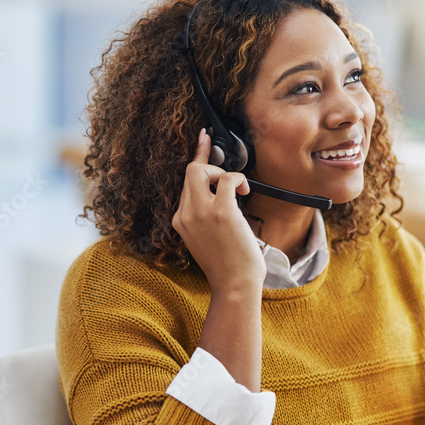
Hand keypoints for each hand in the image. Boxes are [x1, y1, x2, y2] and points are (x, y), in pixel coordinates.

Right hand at [172, 128, 265, 292]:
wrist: (234, 285)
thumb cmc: (227, 265)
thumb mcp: (205, 238)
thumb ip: (204, 215)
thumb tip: (220, 191)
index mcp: (180, 220)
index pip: (184, 183)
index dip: (197, 158)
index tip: (203, 139)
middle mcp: (186, 214)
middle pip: (190, 171)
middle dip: (209, 162)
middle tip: (225, 171)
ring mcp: (201, 212)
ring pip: (201, 169)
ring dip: (222, 172)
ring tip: (237, 190)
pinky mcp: (221, 211)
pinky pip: (227, 178)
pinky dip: (238, 179)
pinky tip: (245, 192)